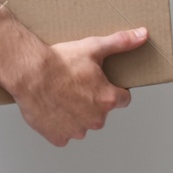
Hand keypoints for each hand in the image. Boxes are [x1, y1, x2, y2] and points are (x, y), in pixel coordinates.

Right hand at [13, 27, 145, 144]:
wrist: (29, 73)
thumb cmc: (60, 62)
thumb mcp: (94, 47)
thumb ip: (121, 43)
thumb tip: (143, 35)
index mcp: (107, 100)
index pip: (123, 99)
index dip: (113, 89)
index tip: (100, 82)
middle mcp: (95, 120)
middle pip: (101, 113)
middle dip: (93, 102)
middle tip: (77, 85)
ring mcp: (76, 131)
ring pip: (82, 124)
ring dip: (76, 114)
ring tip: (62, 95)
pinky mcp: (58, 137)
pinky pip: (64, 134)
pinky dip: (59, 124)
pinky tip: (52, 108)